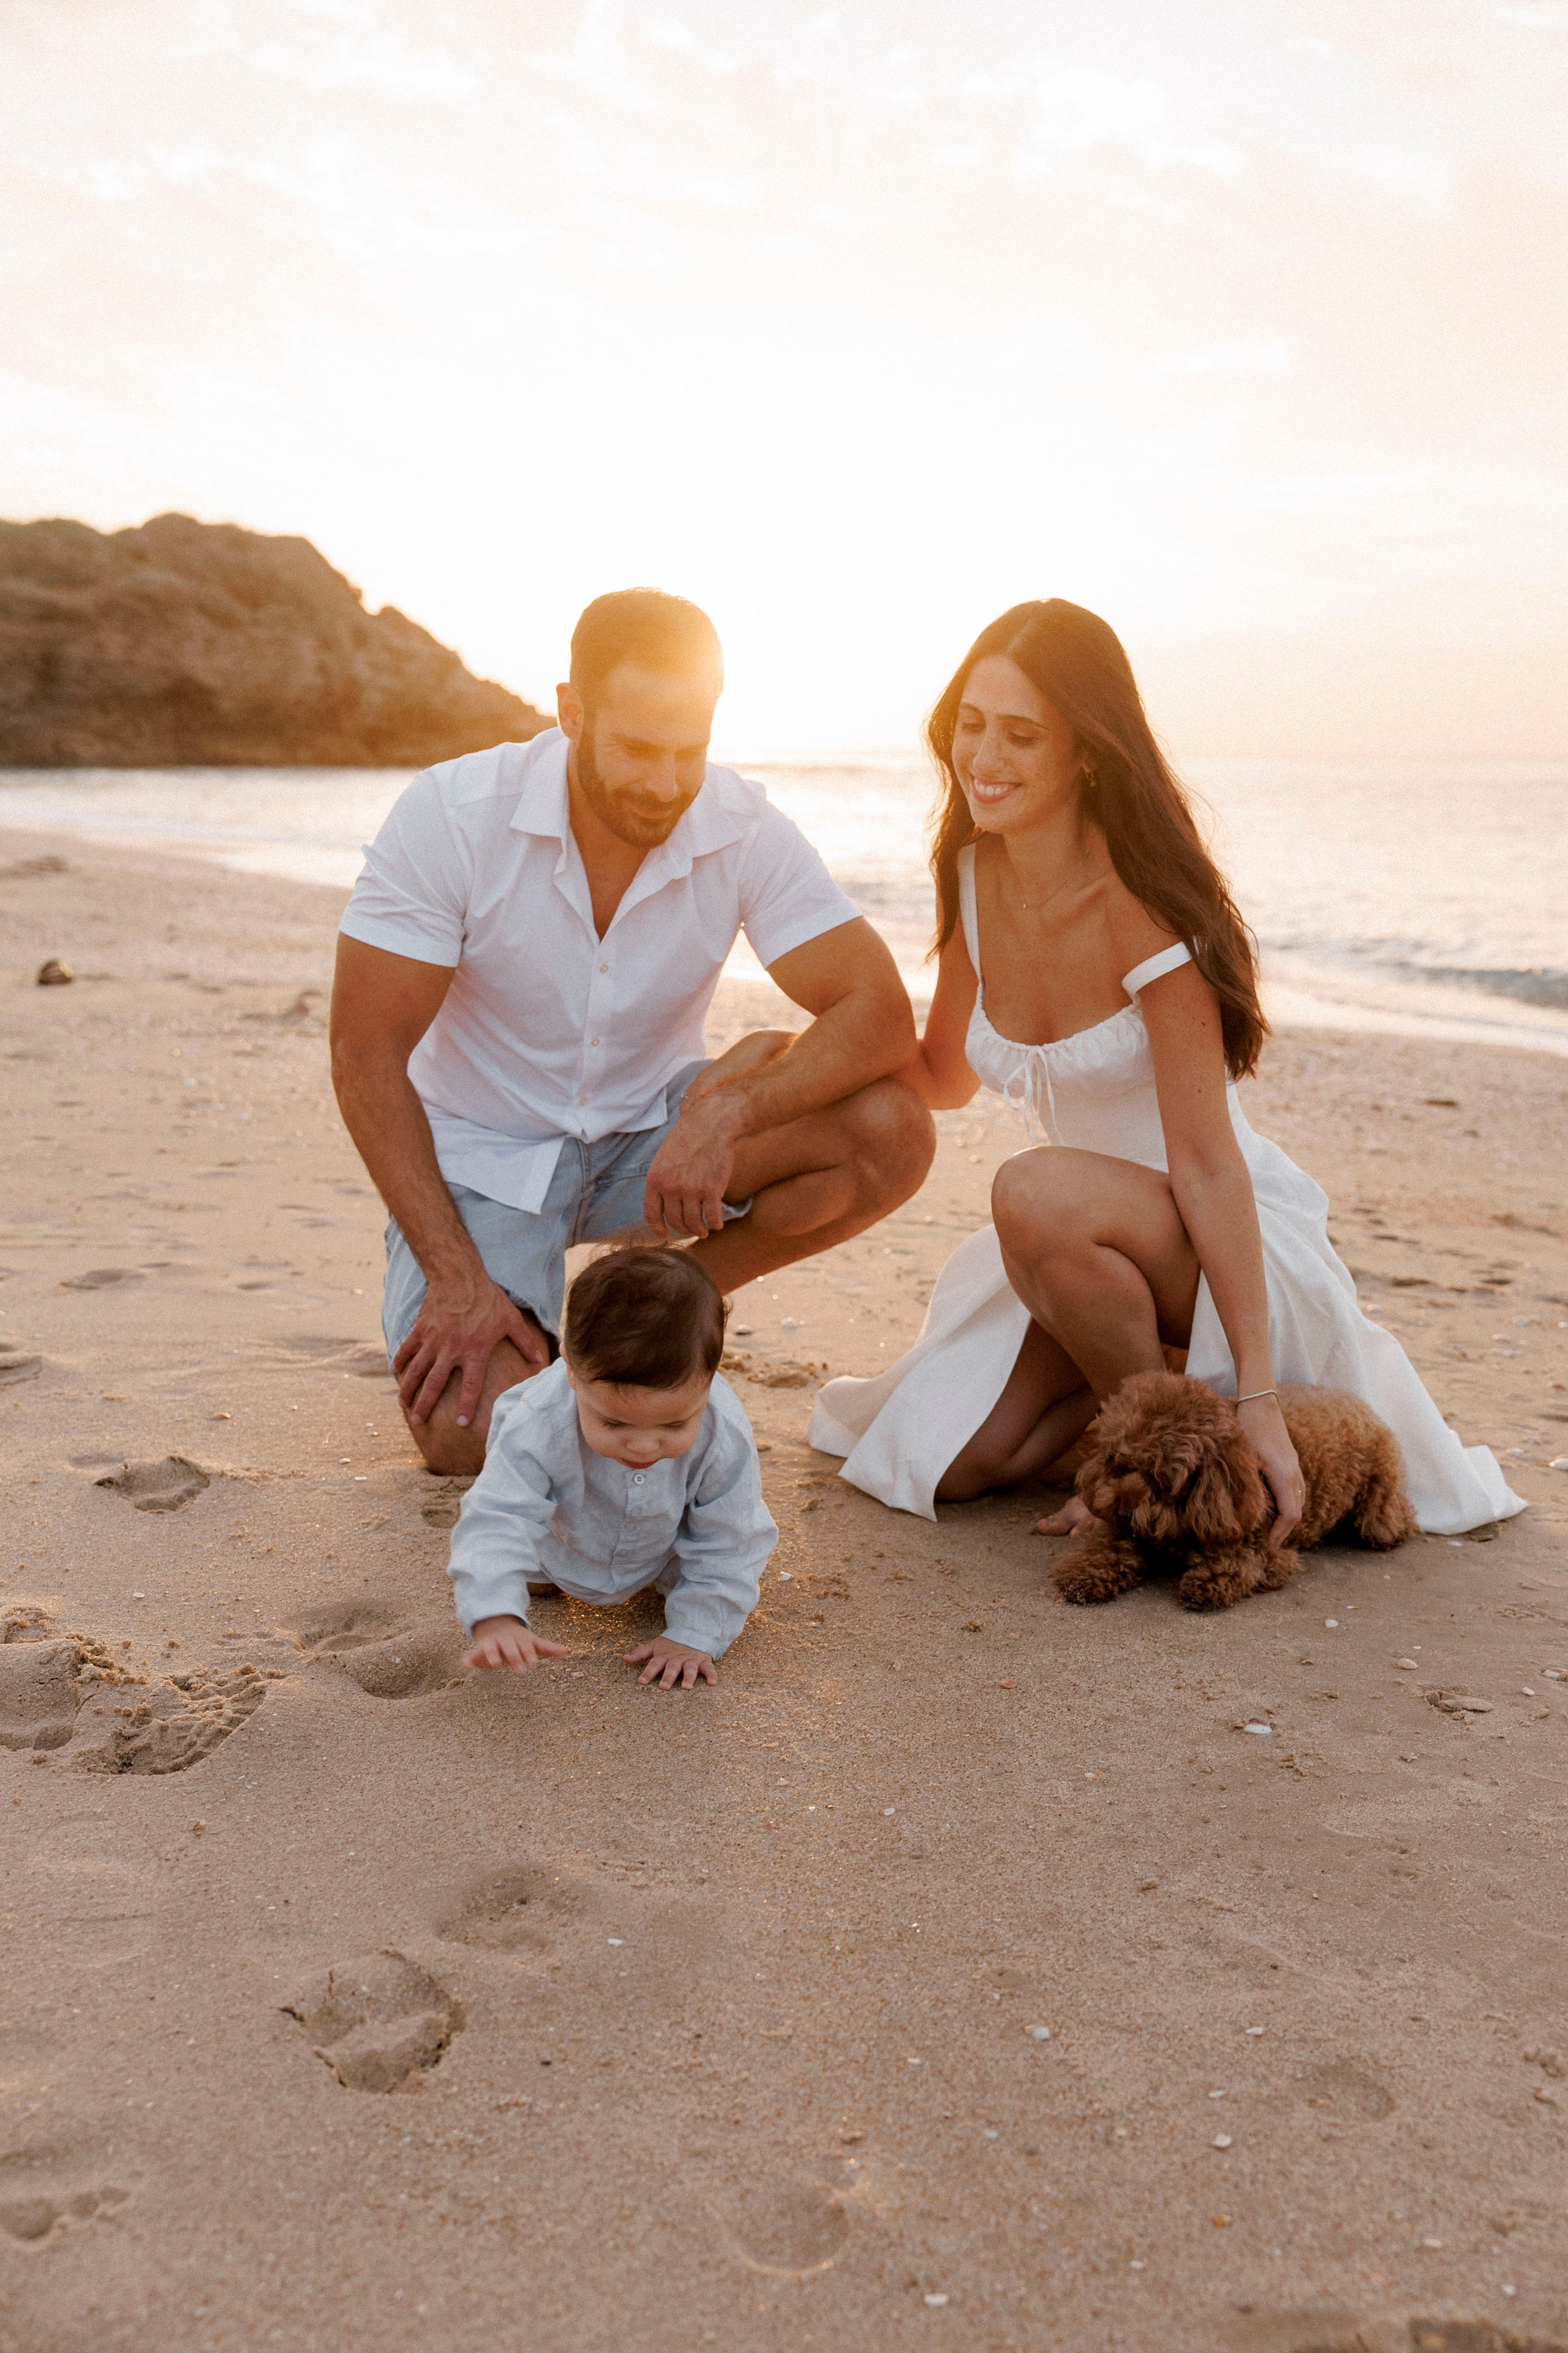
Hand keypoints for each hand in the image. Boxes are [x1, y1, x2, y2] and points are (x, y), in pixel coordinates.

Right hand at [394, 1267, 548, 1427]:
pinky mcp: (421, 1328)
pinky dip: (400, 1361)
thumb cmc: (488, 1298)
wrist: (459, 1275)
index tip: (461, 1423)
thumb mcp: (510, 1319)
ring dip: (409, 1389)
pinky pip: (407, 1349)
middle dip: (426, 1405)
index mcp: (475, 1350)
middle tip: (420, 1423)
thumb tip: (540, 1359)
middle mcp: (451, 1349)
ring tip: (404, 1405)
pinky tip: (396, 1373)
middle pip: (435, 1383)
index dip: (466, 1405)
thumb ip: (524, 1341)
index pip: (471, 1385)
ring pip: (417, 1370)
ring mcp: (433, 1339)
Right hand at [463, 1616, 569, 1673]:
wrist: (497, 1625)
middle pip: (510, 1649)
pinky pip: (473, 1655)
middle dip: (515, 1658)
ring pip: (491, 1649)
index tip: (534, 1662)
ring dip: (492, 1655)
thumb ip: (548, 1648)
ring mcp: (492, 1644)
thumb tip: (566, 1651)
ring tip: (493, 1663)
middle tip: (521, 1671)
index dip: (529, 1653)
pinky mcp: (480, 1650)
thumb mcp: (533, 1642)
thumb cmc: (519, 1640)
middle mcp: (506, 1641)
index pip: (525, 1647)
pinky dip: (468, 1660)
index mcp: (519, 1640)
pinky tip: (465, 1665)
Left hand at [622, 1636, 716, 1690]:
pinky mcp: (703, 1661)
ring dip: (688, 1677)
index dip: (648, 1672)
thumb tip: (624, 1659)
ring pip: (690, 1668)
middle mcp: (677, 1658)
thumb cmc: (670, 1645)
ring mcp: (691, 1660)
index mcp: (664, 1655)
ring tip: (686, 1687)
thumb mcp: (655, 1646)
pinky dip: (712, 1675)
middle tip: (664, 1687)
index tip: (641, 1681)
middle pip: (672, 1667)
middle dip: (668, 1676)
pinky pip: (709, 1668)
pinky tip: (713, 1683)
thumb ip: (640, 1653)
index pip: (654, 1663)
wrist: (692, 1632)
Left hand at [642, 1092, 742, 1239]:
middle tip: (691, 1230)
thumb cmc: (688, 1136)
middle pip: (675, 1221)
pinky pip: (712, 1217)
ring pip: (693, 1223)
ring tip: (704, 1231)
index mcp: (655, 1179)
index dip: (658, 1228)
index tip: (665, 1235)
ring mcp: (691, 1190)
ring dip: (699, 1230)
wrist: (711, 1122)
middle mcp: (670, 1187)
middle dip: (683, 1229)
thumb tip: (664, 1203)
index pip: (651, 1213)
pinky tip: (718, 1224)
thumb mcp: (664, 1156)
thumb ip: (662, 1179)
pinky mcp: (711, 1190)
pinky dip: (715, 1224)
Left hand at [1238, 1393, 1304, 1548]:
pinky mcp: (1291, 1460)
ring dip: (1288, 1517)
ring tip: (1272, 1530)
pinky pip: (1296, 1489)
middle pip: (1297, 1511)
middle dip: (1285, 1530)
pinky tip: (1275, 1506)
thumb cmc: (1247, 1427)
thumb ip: (1245, 1484)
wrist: (1261, 1402)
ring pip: (1298, 1500)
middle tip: (1269, 1544)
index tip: (1269, 1546)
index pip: (1290, 1515)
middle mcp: (1293, 1473)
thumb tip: (1242, 1512)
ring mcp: (1294, 1466)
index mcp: (1282, 1475)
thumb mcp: (1242, 1458)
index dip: (1280, 1533)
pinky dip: (1289, 1503)